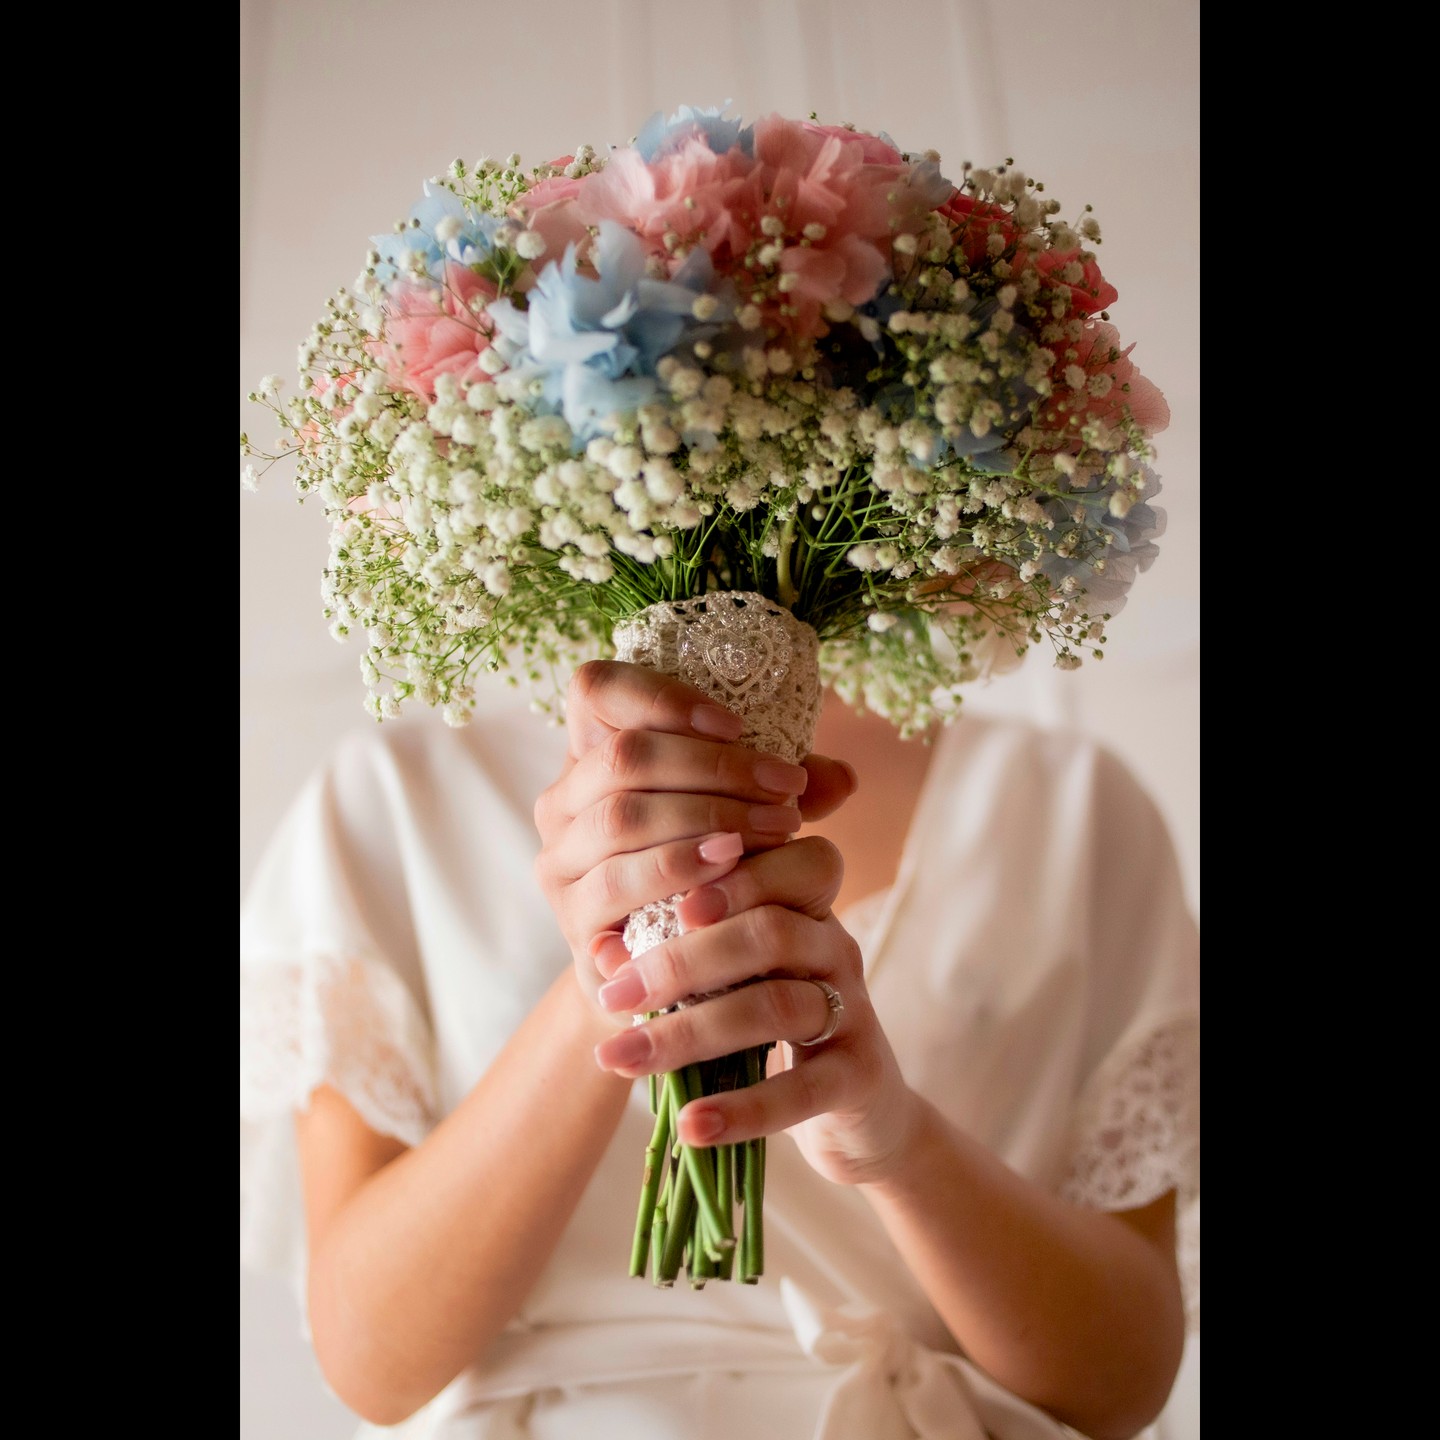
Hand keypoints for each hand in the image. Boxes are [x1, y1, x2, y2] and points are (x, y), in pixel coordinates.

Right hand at [532, 660, 854, 1024]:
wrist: (675, 975)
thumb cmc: (713, 875)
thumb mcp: (745, 817)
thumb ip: (780, 792)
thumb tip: (844, 779)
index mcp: (594, 754)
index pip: (597, 689)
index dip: (662, 695)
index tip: (737, 724)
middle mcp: (563, 800)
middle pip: (625, 754)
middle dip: (717, 767)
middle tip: (787, 789)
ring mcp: (560, 859)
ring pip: (621, 815)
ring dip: (707, 817)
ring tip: (777, 828)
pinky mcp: (571, 916)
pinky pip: (615, 884)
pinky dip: (677, 870)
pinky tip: (728, 868)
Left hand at [591, 826, 921, 1185]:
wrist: (856, 1107)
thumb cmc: (770, 1029)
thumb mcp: (726, 984)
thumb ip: (676, 957)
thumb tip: (601, 952)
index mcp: (802, 907)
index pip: (779, 864)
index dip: (725, 879)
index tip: (657, 901)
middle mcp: (833, 946)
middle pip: (768, 932)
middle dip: (682, 961)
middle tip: (614, 994)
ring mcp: (854, 1009)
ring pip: (777, 1006)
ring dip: (690, 1033)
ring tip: (622, 1061)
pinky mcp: (860, 1076)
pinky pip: (804, 1089)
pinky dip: (744, 1109)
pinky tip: (691, 1126)